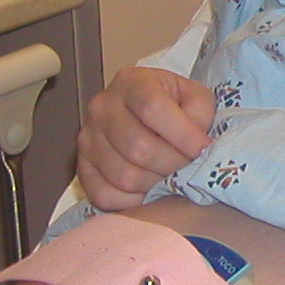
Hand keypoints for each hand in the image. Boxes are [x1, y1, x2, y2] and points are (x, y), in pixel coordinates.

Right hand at [75, 67, 214, 209]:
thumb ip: (200, 113)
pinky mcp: (82, 168)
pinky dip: (133, 200)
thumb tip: (196, 145)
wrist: (146, 112)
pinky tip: (148, 188)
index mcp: (131, 83)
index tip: (202, 148)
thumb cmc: (172, 105)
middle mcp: (102, 107)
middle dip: (173, 164)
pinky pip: (106, 196)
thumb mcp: (194, 96)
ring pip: (125, 177)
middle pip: (138, 147)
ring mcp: (88, 139)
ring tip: (170, 175)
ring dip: (156, 184)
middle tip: (189, 166)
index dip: (182, 134)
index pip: (152, 108)